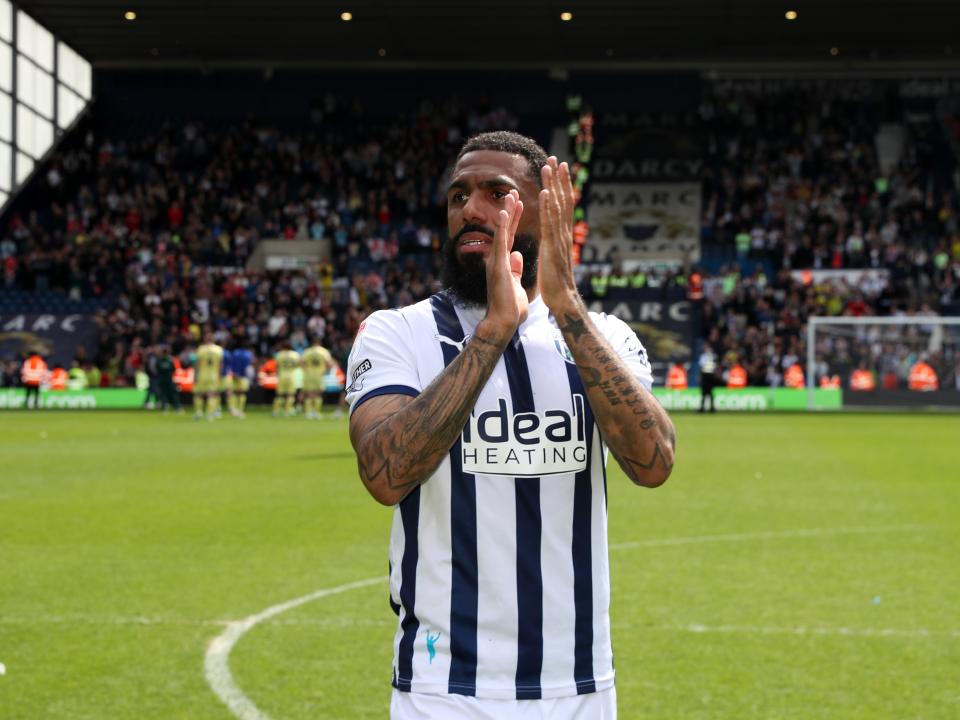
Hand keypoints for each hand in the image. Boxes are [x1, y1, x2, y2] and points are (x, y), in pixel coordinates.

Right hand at [480, 189, 526, 343]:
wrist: (503, 322)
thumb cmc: (510, 308)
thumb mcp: (515, 284)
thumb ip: (515, 269)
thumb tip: (518, 256)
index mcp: (504, 263)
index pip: (510, 236)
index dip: (514, 220)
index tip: (518, 204)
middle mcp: (498, 259)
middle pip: (505, 230)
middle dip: (510, 211)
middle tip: (512, 192)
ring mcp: (496, 261)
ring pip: (502, 232)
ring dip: (506, 213)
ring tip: (510, 195)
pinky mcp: (498, 266)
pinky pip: (500, 243)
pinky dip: (502, 228)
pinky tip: (504, 213)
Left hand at [538, 157, 578, 312]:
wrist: (562, 300)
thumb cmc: (556, 285)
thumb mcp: (552, 260)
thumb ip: (552, 247)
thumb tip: (551, 242)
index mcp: (561, 236)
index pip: (562, 207)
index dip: (560, 188)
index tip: (558, 171)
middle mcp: (563, 233)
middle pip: (563, 201)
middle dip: (560, 179)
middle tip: (557, 159)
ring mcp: (558, 239)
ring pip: (557, 207)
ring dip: (553, 186)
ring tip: (550, 167)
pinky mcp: (552, 247)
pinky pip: (549, 224)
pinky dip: (548, 207)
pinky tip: (546, 192)